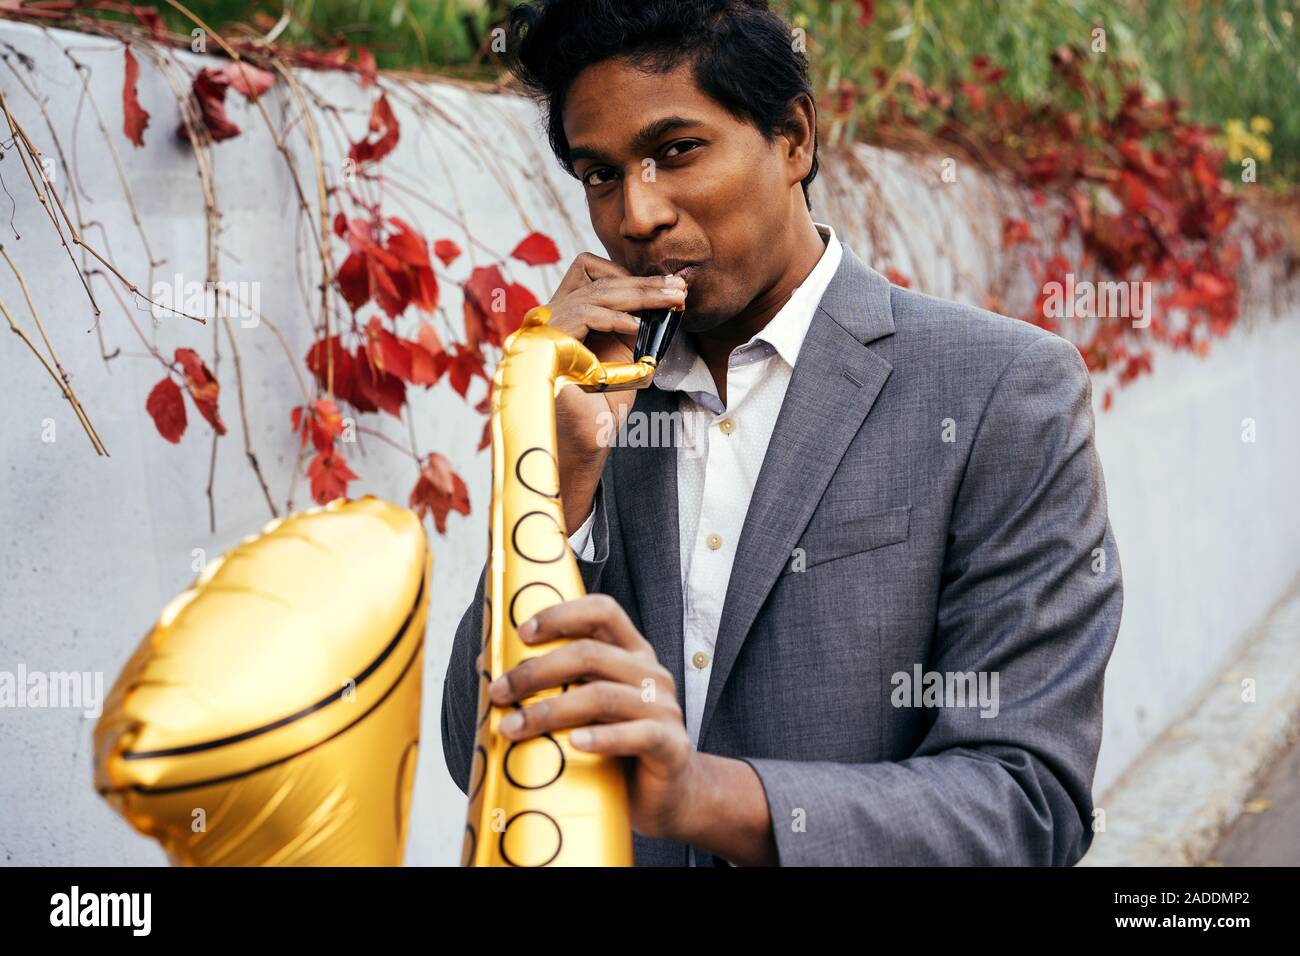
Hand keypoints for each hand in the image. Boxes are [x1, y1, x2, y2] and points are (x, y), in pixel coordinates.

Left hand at [478, 593, 699, 841]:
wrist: (668, 795)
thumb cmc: (619, 748)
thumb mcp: (587, 710)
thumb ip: (556, 686)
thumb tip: (488, 669)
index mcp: (632, 654)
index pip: (603, 612)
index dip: (561, 615)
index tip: (522, 633)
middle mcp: (650, 673)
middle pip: (590, 653)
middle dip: (536, 671)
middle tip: (499, 692)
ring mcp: (664, 708)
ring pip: (602, 696)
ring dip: (550, 710)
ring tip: (513, 728)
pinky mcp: (670, 745)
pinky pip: (637, 735)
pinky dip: (602, 739)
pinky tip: (573, 745)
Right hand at [545, 254, 687, 532]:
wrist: (578, 450)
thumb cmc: (598, 412)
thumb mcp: (619, 362)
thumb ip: (626, 332)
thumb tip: (653, 304)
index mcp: (563, 318)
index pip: (586, 274)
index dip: (624, 275)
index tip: (665, 285)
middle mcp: (547, 320)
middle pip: (595, 281)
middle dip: (644, 284)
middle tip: (679, 288)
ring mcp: (541, 332)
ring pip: (591, 294)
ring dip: (638, 295)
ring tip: (671, 301)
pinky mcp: (542, 348)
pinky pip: (580, 316)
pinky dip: (612, 317)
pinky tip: (637, 327)